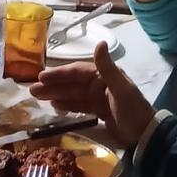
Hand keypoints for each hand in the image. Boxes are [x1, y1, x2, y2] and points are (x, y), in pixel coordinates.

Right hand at [30, 42, 156, 146]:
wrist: (145, 134)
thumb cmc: (133, 110)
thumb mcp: (120, 89)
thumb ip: (107, 67)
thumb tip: (99, 42)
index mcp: (104, 76)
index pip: (77, 72)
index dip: (59, 74)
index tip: (41, 77)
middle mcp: (99, 85)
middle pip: (71, 83)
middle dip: (52, 86)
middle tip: (32, 90)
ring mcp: (98, 99)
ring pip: (72, 95)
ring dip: (55, 95)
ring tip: (37, 97)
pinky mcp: (98, 112)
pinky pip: (77, 106)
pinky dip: (66, 105)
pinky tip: (54, 106)